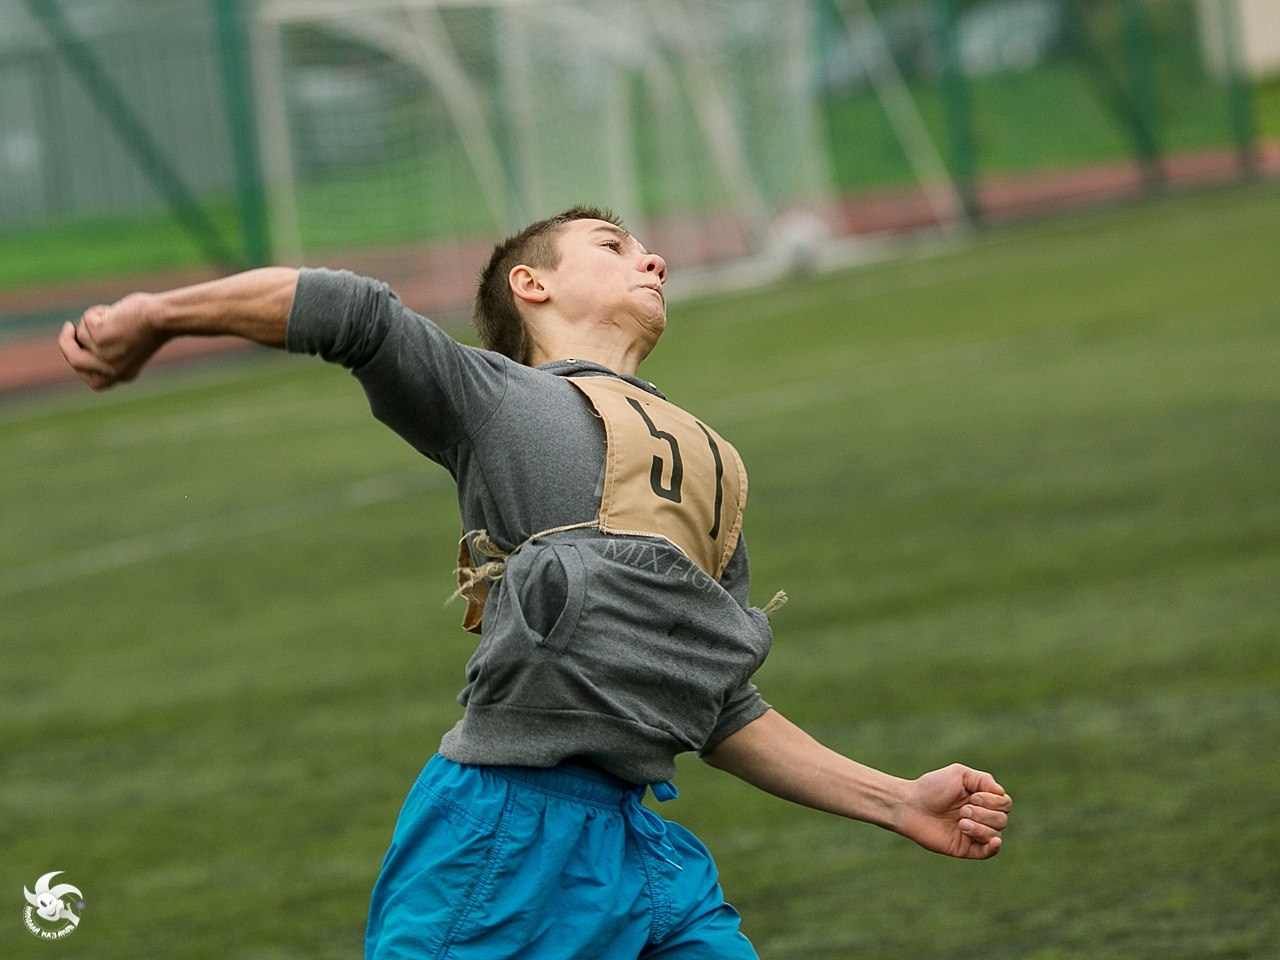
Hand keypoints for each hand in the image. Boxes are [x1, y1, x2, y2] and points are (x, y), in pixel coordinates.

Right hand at [59, 294, 167, 389]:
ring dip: (94, 320)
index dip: (79, 364)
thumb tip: (82, 342)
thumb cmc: (152, 326)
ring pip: (81, 334)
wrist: (164, 319)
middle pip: (74, 360)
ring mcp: (103, 355)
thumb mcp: (130, 347)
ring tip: (119, 316)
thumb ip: (109, 352)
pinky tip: (117, 312)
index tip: (74, 348)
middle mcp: (110, 370)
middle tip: (68, 327)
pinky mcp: (99, 338)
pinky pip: (86, 320)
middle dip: (65, 343)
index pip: (92, 379)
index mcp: (122, 375)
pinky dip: (97, 311)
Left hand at [896, 763, 1010, 859]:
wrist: (910, 805)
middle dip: (984, 814)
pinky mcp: (965, 848)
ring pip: (995, 834)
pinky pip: (988, 853)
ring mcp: (974, 833)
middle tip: (962, 810)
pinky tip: (993, 841)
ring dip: (980, 827)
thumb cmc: (931, 787)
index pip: (1005, 803)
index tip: (973, 796)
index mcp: (981, 799)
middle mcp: (980, 816)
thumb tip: (1001, 793)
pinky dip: (993, 847)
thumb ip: (983, 779)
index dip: (994, 801)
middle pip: (1002, 819)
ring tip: (960, 822)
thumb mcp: (958, 774)